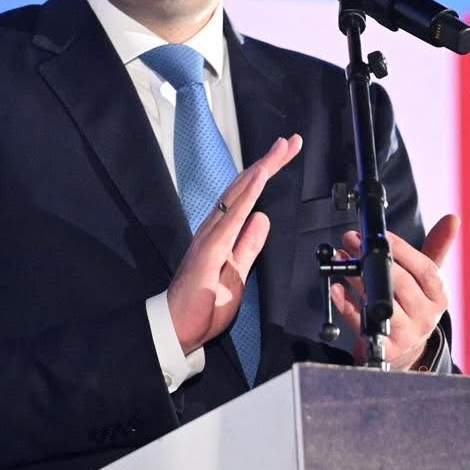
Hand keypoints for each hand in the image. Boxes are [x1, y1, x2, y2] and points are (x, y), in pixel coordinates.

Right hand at [167, 134, 302, 353]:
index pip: (248, 197)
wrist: (179, 327)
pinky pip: (232, 215)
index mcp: (223, 233)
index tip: (285, 156)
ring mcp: (211, 236)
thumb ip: (249, 246)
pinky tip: (259, 178)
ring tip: (279, 151)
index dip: (266, 174)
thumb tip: (263, 219)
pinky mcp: (210, 248)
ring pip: (238, 194)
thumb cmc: (204, 304)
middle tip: (290, 142)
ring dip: (261, 170)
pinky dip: (246, 194)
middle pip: (244, 187)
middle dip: (269, 163)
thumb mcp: (238, 273)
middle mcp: (215, 227)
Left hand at [330, 213, 459, 367]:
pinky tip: (337, 289)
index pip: (427, 271)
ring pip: (382, 303)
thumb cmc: (412, 304)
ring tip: (342, 259)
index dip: (404, 251)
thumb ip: (436, 248)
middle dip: (375, 260)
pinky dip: (347, 305)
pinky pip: (363, 324)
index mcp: (438, 296)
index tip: (383, 235)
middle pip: (403, 285)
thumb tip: (453, 219)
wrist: (404, 348)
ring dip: (358, 278)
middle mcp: (427, 317)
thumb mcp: (426, 279)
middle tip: (353, 240)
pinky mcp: (386, 348)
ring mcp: (407, 334)